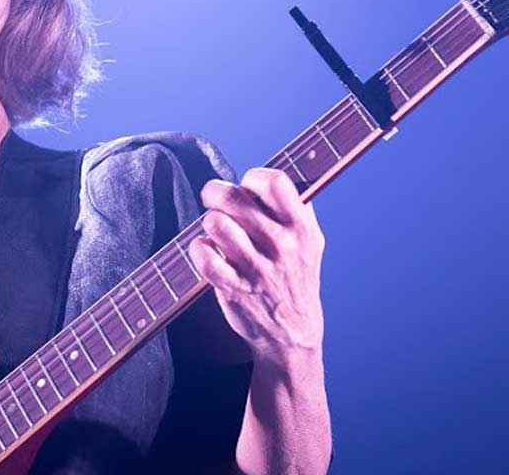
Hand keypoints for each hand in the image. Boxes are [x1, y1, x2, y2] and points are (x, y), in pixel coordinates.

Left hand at [184, 168, 324, 366]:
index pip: (275, 182)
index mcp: (301, 228)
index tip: (248, 188)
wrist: (293, 335)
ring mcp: (257, 269)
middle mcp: (281, 246)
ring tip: (216, 230)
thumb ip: (296, 208)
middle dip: (216, 193)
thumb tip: (274, 174)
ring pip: (215, 223)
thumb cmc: (296, 276)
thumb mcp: (310, 242)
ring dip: (209, 222)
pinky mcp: (234, 290)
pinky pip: (203, 256)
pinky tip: (207, 251)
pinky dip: (198, 249)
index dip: (253, 178)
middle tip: (215, 200)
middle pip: (233, 197)